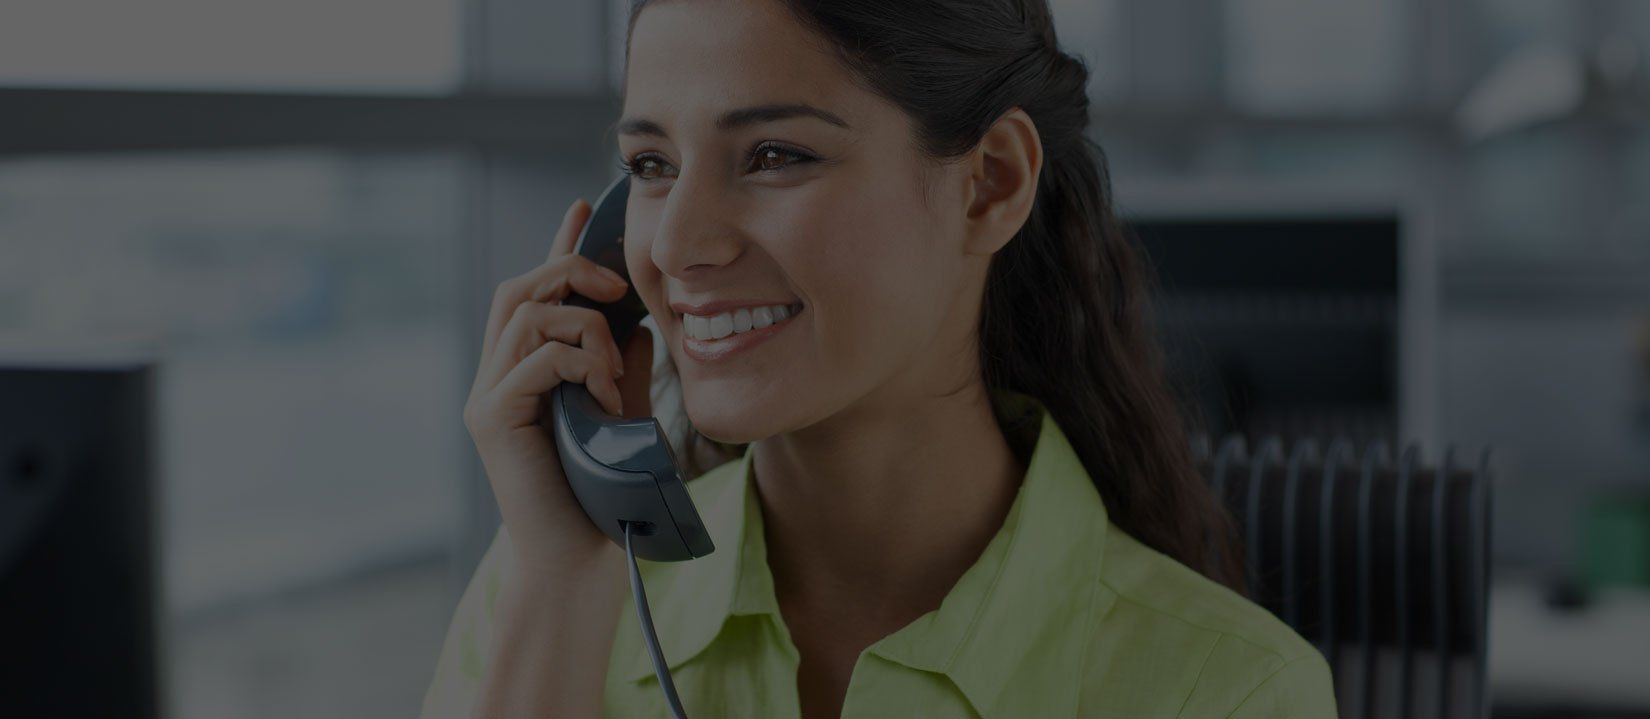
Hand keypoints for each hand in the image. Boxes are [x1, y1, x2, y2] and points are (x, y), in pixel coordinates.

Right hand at [461, 197, 655, 579]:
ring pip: (527, 315)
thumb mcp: (621, 413)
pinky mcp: (492, 419)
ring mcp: (489, 396)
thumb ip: (621, 366)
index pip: (538, 293)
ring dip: (583, 327)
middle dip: (571, 270)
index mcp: (526, 371)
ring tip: (612, 372)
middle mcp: (497, 377)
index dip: (560, 246)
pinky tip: (602, 395)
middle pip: (521, 289)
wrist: (582, 562)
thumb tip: (639, 320)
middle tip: (617, 285)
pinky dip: (577, 362)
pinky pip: (533, 357)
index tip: (586, 207)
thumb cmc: (604, 495)